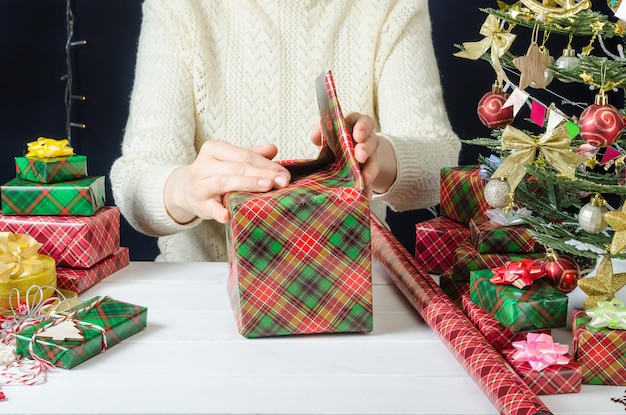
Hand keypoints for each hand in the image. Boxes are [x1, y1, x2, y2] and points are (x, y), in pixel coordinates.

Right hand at [164, 140, 290, 223]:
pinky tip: (228, 215)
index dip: (266, 163)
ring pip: (225, 182)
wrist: (186, 189)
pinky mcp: (199, 204)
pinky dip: (219, 211)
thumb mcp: (230, 160)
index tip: (284, 173)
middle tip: (282, 181)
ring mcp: (200, 185)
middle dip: (262, 173)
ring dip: (247, 184)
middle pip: (237, 167)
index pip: (244, 155)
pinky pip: (210, 207)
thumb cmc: (214, 173)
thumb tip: (273, 149)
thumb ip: (251, 154)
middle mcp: (204, 165)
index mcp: (214, 149)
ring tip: (267, 187)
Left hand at [311, 112, 396, 195]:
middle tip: (359, 156)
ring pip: (373, 162)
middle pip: (371, 141)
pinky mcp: (368, 173)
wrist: (347, 153)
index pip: (364, 122)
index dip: (362, 128)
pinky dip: (367, 188)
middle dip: (365, 149)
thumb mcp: (330, 133)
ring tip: (365, 179)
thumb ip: (322, 133)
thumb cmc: (337, 138)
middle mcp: (367, 140)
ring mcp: (370, 157)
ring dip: (369, 170)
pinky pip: (369, 181)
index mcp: (357, 126)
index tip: (358, 135)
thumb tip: (315, 137)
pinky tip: (366, 195)